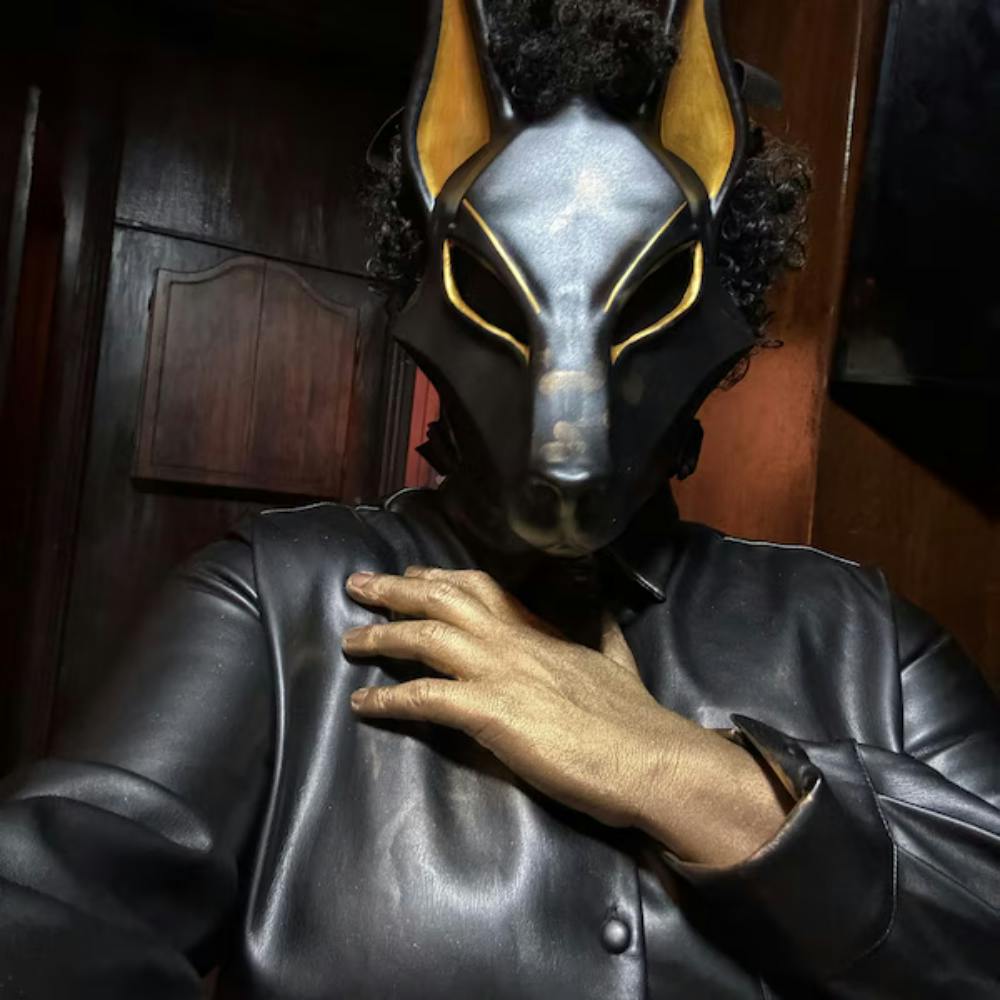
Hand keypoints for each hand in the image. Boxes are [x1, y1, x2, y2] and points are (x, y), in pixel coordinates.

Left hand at [343, 567, 787, 863]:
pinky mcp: (489, 711)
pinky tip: (362, 705)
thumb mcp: (618, 660)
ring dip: (381, 637)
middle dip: (396, 589)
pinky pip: (425, 698)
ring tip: (349, 640)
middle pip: (443, 599)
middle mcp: (513, 640)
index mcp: (539, 630)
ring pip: (425, 637)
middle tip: (358, 584)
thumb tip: (605, 615)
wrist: (649, 755)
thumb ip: (601, 636)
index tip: (414, 572)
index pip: (482, 588)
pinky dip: (388, 700)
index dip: (441, 577)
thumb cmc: (635, 718)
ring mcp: (499, 672)